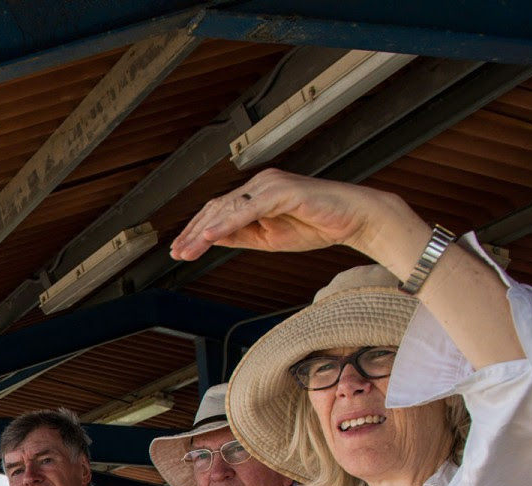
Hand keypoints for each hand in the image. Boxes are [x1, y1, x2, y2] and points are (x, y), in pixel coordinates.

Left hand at [170, 170, 419, 267]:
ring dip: (205, 232)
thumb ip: (241, 235)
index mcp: (256, 194)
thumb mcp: (268, 238)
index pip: (218, 211)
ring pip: (229, 209)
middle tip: (176, 254)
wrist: (355, 220)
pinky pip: (249, 209)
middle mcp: (261, 184)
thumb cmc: (316, 225)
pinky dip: (228, 223)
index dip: (196, 231)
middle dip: (194, 233)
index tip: (179, 250)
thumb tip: (210, 238)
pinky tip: (211, 236)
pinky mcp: (284, 192)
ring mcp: (271, 185)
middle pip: (218, 209)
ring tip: (188, 250)